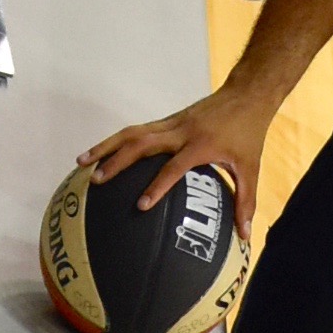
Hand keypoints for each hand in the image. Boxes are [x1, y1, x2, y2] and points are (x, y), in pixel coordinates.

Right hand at [81, 87, 270, 229]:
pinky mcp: (166, 122)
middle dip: (115, 161)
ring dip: (105, 147)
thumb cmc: (248, 134)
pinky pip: (136, 131)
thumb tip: (244, 236)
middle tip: (95, 181)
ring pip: (131, 133)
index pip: (173, 167)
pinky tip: (99, 155)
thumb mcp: (251, 169)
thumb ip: (245, 203)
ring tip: (81, 162)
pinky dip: (116, 143)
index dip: (157, 186)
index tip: (141, 206)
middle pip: (140, 143)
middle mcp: (180, 131)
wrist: (245, 95)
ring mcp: (170, 124)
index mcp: (200, 145)